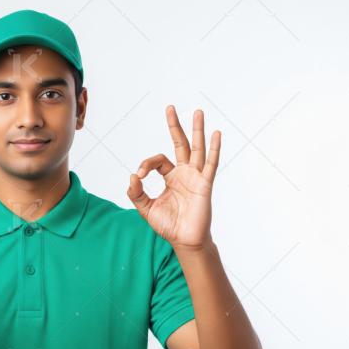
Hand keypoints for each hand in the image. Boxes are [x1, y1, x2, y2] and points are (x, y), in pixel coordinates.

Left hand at [127, 106, 221, 250]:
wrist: (184, 241)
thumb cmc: (169, 225)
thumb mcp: (146, 208)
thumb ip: (136, 193)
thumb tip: (132, 176)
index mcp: (171, 177)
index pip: (158, 160)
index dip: (146, 164)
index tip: (139, 176)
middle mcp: (184, 173)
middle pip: (180, 144)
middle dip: (175, 126)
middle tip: (170, 107)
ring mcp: (196, 177)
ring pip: (197, 148)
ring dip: (197, 130)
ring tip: (198, 112)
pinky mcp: (205, 184)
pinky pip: (210, 164)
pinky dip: (214, 149)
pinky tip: (216, 134)